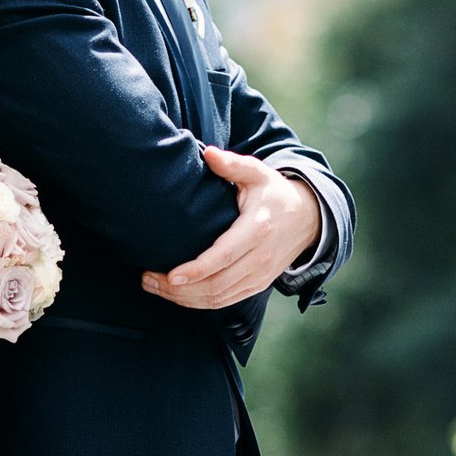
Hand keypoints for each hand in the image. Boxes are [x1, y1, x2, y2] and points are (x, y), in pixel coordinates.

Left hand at [142, 146, 320, 309]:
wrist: (308, 218)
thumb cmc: (274, 193)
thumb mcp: (257, 173)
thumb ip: (232, 164)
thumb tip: (208, 153)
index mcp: (256, 230)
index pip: (224, 257)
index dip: (196, 270)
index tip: (170, 274)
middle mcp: (259, 259)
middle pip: (216, 284)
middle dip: (179, 288)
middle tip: (147, 279)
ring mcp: (259, 276)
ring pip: (218, 298)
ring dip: (184, 298)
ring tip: (154, 287)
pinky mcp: (257, 286)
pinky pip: (226, 302)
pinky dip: (199, 303)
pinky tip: (177, 295)